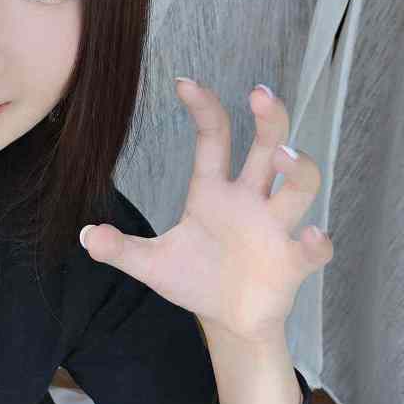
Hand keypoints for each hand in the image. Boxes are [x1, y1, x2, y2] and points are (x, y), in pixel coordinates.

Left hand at [79, 81, 333, 343]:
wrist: (229, 320)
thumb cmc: (196, 279)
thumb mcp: (152, 263)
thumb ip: (122, 249)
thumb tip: (85, 236)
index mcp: (214, 191)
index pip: (214, 138)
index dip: (203, 109)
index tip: (184, 83)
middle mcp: (250, 200)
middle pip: (268, 146)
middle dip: (270, 119)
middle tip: (259, 94)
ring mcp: (275, 228)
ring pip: (299, 186)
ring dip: (297, 169)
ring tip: (283, 156)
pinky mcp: (292, 262)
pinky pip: (313, 248)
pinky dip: (318, 241)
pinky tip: (312, 235)